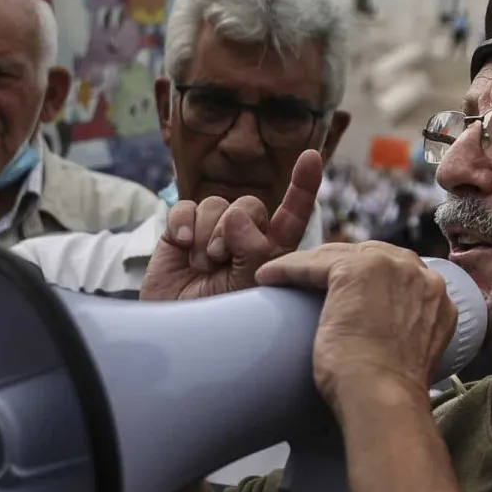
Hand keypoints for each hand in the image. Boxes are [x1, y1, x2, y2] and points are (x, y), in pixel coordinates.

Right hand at [141, 150, 322, 300]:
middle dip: (233, 230)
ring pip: (216, 204)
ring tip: (203, 266)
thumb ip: (253, 249)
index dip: (303, 185)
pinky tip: (182, 245)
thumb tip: (235, 215)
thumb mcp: (249, 286)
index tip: (311, 158)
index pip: (293, 213)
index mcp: (272, 250)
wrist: (179, 334)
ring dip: (208, 235)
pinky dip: (183, 224)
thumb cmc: (222, 316)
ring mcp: (211, 231)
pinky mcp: (181, 231)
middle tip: (221, 261)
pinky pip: (184, 207)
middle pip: (248, 204)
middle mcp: (244, 236)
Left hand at [257, 242, 456, 415]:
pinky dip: (287, 269)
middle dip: (340, 263)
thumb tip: (381, 336)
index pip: (395, 270)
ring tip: (285, 278)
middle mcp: (419, 273)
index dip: (366, 277)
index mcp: (438, 294)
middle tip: (310, 280)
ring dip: (310, 265)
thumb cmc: (390, 392)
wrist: (384, 398)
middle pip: (369, 255)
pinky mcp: (353, 270)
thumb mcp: (410, 350)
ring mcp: (388, 267)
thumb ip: (407, 331)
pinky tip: (269, 277)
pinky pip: (312, 263)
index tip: (341, 291)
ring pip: (339, 255)